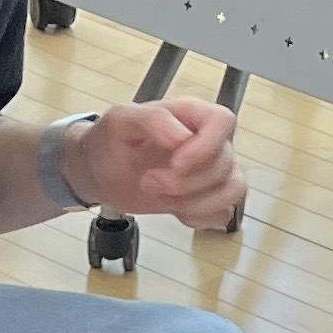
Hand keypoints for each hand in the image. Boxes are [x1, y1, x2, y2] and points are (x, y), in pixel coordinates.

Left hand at [71, 98, 240, 231]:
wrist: (100, 172)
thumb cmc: (110, 141)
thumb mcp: (120, 121)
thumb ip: (152, 119)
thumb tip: (182, 136)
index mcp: (191, 115)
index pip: (223, 121)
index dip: (206, 146)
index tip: (177, 163)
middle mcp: (208, 140)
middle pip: (225, 163)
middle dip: (185, 181)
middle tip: (149, 181)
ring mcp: (211, 171)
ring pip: (232, 189)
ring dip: (196, 201)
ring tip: (164, 196)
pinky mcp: (207, 198)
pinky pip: (223, 213)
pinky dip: (199, 217)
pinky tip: (176, 211)